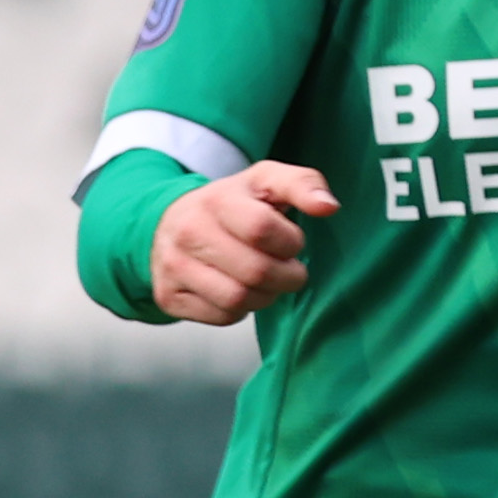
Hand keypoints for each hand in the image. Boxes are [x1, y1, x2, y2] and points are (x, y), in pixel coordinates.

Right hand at [152, 164, 334, 325]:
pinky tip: (240, 289)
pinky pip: (222, 316)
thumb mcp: (267, 181)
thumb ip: (303, 184)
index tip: (292, 241)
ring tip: (266, 280)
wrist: (170, 223)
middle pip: (256, 271)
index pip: (262, 229)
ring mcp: (174, 266)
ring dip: (267, 295)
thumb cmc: (231, 204)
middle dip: (287, 275)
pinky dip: (242, 309)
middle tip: (289, 269)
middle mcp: (188, 232)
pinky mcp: (168, 296)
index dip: (290, 242)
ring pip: (239, 299)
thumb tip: (328, 207)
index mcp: (217, 200)